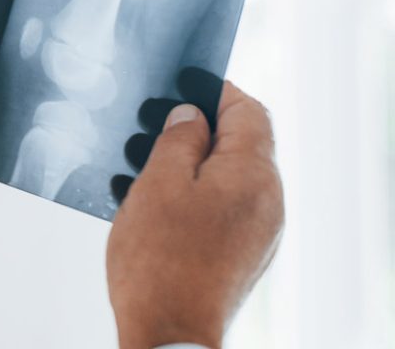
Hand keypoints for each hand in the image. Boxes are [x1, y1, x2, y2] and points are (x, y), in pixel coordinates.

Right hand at [106, 81, 282, 348]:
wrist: (169, 332)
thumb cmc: (159, 261)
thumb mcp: (157, 183)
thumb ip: (178, 140)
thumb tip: (190, 116)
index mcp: (253, 173)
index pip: (248, 111)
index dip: (216, 91)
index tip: (183, 85)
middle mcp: (267, 200)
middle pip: (239, 145)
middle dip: (195, 131)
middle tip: (150, 128)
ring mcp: (258, 231)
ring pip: (226, 178)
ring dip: (188, 167)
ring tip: (142, 171)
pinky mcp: (242, 255)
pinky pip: (222, 209)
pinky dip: (192, 197)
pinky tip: (153, 207)